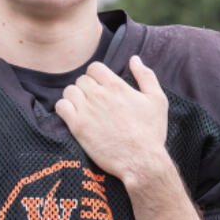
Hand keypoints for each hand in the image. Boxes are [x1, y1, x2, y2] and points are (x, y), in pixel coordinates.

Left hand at [54, 55, 171, 187]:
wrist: (141, 161)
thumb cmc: (151, 133)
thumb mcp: (157, 100)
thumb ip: (146, 76)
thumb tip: (134, 59)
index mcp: (116, 86)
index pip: (94, 68)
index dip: (96, 76)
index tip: (100, 87)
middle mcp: (99, 95)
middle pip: (81, 80)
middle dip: (86, 88)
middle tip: (93, 102)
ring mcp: (87, 111)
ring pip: (69, 91)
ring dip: (74, 98)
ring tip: (83, 109)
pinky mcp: (78, 127)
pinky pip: (61, 107)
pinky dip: (65, 109)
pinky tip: (73, 117)